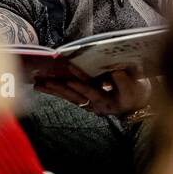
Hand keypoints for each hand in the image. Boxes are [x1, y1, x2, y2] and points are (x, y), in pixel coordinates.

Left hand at [35, 64, 151, 116]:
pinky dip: (55, 91)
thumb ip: (124, 79)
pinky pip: (68, 97)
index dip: (82, 83)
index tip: (70, 74)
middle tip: (43, 81)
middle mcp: (95, 105)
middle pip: (74, 96)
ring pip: (68, 97)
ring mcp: (89, 104)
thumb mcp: (134, 87)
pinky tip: (43, 85)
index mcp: (108, 101)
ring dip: (53, 91)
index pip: (92, 91)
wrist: (135, 104)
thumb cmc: (135, 92)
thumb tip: (115, 68)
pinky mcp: (84, 102)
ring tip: (37, 84)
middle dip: (58, 88)